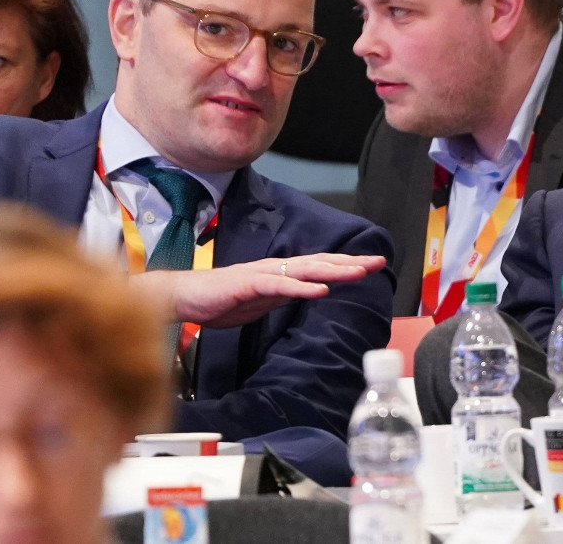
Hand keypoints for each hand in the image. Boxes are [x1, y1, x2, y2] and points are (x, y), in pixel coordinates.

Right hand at [133, 253, 387, 327]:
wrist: (184, 298)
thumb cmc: (221, 300)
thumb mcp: (263, 301)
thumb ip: (286, 295)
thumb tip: (310, 293)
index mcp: (281, 273)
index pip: (320, 267)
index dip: (346, 264)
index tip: (372, 265)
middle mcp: (276, 268)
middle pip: (320, 263)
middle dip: (350, 262)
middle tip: (378, 262)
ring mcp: (262, 274)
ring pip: (304, 269)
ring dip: (333, 270)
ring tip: (358, 272)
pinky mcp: (248, 284)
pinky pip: (279, 285)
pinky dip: (301, 287)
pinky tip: (320, 290)